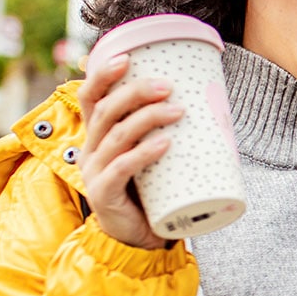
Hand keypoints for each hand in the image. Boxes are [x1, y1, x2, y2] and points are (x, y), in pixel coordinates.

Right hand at [76, 54, 184, 249]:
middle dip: (136, 93)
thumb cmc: (149, 191)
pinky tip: (164, 143)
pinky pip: (122, 168)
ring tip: (178, 111)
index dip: (103, 75)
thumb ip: (163, 130)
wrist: (137, 238)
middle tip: (168, 86)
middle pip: (106, 111)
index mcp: (97, 136)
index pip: (90, 97)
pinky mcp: (104, 195)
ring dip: (148, 118)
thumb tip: (206, 99)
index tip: (127, 57)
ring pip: (116, 136)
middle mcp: (90, 150)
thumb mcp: (151, 154)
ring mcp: (94, 172)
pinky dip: (144, 153)